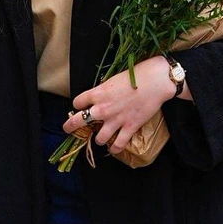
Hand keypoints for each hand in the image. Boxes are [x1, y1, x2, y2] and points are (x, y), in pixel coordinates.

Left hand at [63, 56, 184, 155]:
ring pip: (98, 138)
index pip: (77, 102)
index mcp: (98, 93)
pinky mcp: (129, 127)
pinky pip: (118, 144)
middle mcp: (103, 108)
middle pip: (79, 121)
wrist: (155, 82)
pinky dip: (114, 148)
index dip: (78, 105)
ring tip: (100, 138)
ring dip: (98, 139)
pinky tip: (112, 149)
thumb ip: (103, 91)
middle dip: (70, 126)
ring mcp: (115, 120)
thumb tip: (99, 97)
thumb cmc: (135, 75)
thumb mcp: (113, 80)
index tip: (80, 106)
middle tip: (67, 129)